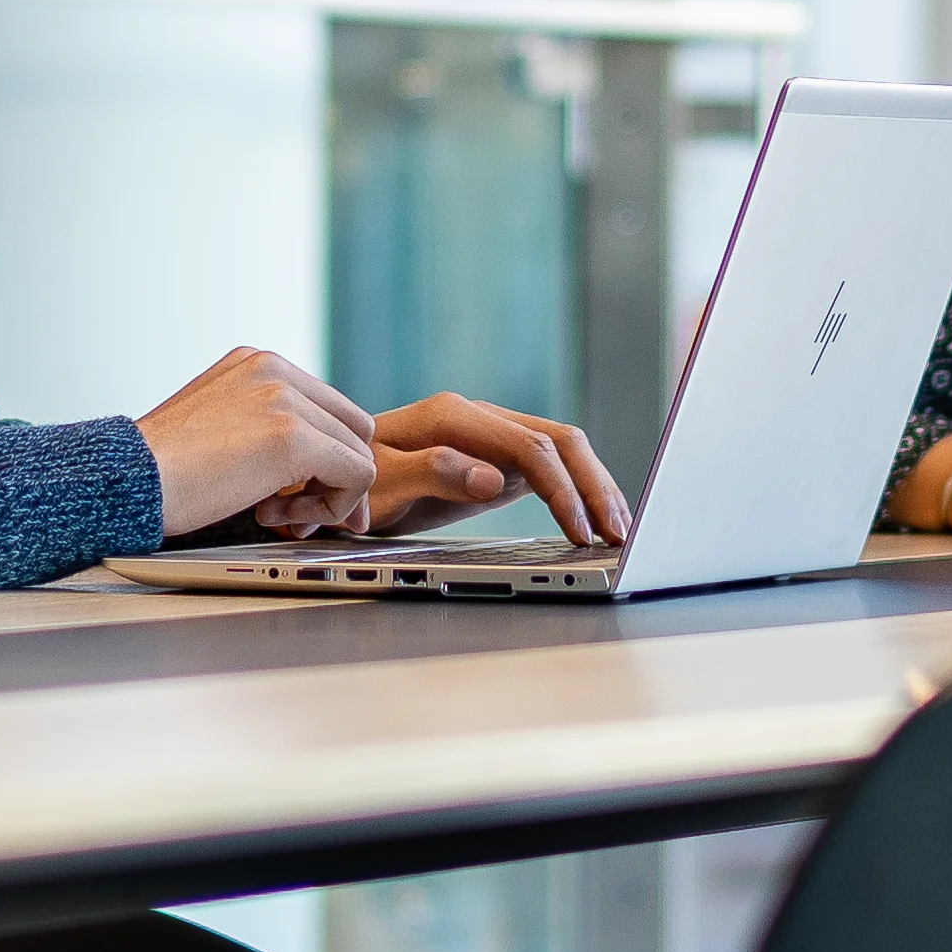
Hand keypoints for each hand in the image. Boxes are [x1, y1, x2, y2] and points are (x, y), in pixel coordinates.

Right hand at [135, 349, 384, 539]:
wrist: (130, 481)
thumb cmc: (160, 469)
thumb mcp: (217, 425)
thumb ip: (261, 428)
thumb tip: (309, 466)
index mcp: (257, 364)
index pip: (326, 408)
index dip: (325, 458)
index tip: (303, 496)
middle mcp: (276, 370)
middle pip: (351, 427)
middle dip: (337, 478)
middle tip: (304, 517)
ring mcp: (286, 400)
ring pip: (358, 453)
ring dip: (330, 498)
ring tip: (284, 520)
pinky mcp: (294, 438)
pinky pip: (356, 474)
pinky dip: (335, 507)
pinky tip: (287, 520)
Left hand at [363, 396, 632, 544]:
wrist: (330, 476)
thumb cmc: (349, 482)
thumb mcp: (381, 482)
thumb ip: (436, 473)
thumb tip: (495, 479)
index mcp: (454, 417)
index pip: (531, 448)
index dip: (562, 491)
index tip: (580, 531)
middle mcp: (479, 418)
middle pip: (559, 442)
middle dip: (595, 486)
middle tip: (620, 534)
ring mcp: (489, 436)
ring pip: (561, 451)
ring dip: (594, 487)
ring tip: (620, 529)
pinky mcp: (493, 457)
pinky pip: (547, 467)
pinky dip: (575, 490)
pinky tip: (591, 518)